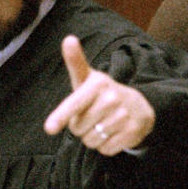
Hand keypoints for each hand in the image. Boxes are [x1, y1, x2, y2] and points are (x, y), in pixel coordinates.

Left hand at [44, 35, 154, 155]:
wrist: (139, 106)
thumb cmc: (102, 93)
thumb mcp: (87, 78)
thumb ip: (75, 62)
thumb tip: (68, 38)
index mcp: (97, 84)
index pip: (74, 104)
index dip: (61, 117)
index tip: (49, 128)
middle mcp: (112, 98)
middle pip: (78, 129)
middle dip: (80, 127)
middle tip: (92, 116)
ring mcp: (125, 116)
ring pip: (91, 141)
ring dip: (92, 137)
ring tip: (103, 123)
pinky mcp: (134, 132)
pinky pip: (105, 149)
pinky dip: (105, 146)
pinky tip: (113, 132)